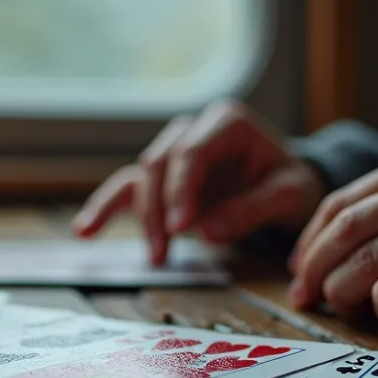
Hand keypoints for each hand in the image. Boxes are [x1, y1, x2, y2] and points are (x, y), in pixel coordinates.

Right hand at [72, 99, 325, 264]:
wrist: (291, 185)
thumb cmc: (292, 184)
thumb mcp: (290, 195)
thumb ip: (253, 209)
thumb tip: (208, 231)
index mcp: (227, 122)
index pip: (191, 151)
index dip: (181, 189)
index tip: (183, 227)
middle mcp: (194, 129)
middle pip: (160, 163)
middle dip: (159, 208)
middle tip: (166, 250)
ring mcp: (174, 152)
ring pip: (142, 176)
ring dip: (143, 217)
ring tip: (154, 255)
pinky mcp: (163, 178)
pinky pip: (128, 188)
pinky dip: (106, 208)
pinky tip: (84, 230)